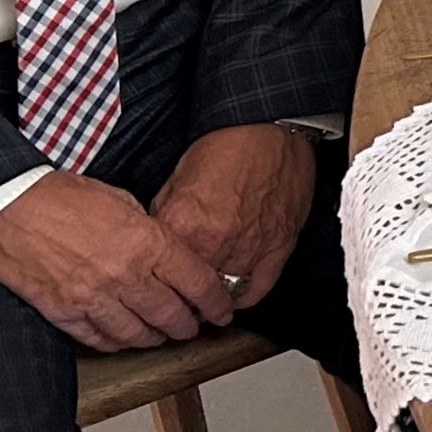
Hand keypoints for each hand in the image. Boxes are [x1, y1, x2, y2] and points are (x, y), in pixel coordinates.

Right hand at [0, 175, 237, 350]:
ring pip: (136, 334)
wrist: (8, 206)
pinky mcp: (63, 311)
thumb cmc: (61, 196)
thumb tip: (165, 253)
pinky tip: (122, 339)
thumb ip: (149, 231)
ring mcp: (93, 297)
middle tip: (194, 327)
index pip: (197, 282)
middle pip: (171, 315)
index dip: (217, 302)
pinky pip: (97, 338)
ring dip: (154, 338)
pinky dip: (115, 342)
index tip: (223, 309)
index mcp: (147, 242)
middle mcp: (124, 275)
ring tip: (161, 336)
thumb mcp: (122, 201)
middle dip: (188, 326)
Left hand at [152, 124, 316, 307]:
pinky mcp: (279, 245)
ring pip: (224, 295)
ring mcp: (251, 248)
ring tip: (201, 304)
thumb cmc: (227, 144)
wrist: (270, 127)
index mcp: (186, 224)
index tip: (151, 291)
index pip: (160, 273)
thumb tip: (159, 243)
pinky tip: (234, 299)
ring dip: (211, 302)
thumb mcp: (176, 177)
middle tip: (173, 304)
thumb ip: (166, 217)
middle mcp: (218, 243)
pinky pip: (259, 287)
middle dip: (180, 299)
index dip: (153, 285)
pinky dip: (245, 297)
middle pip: (191, 291)